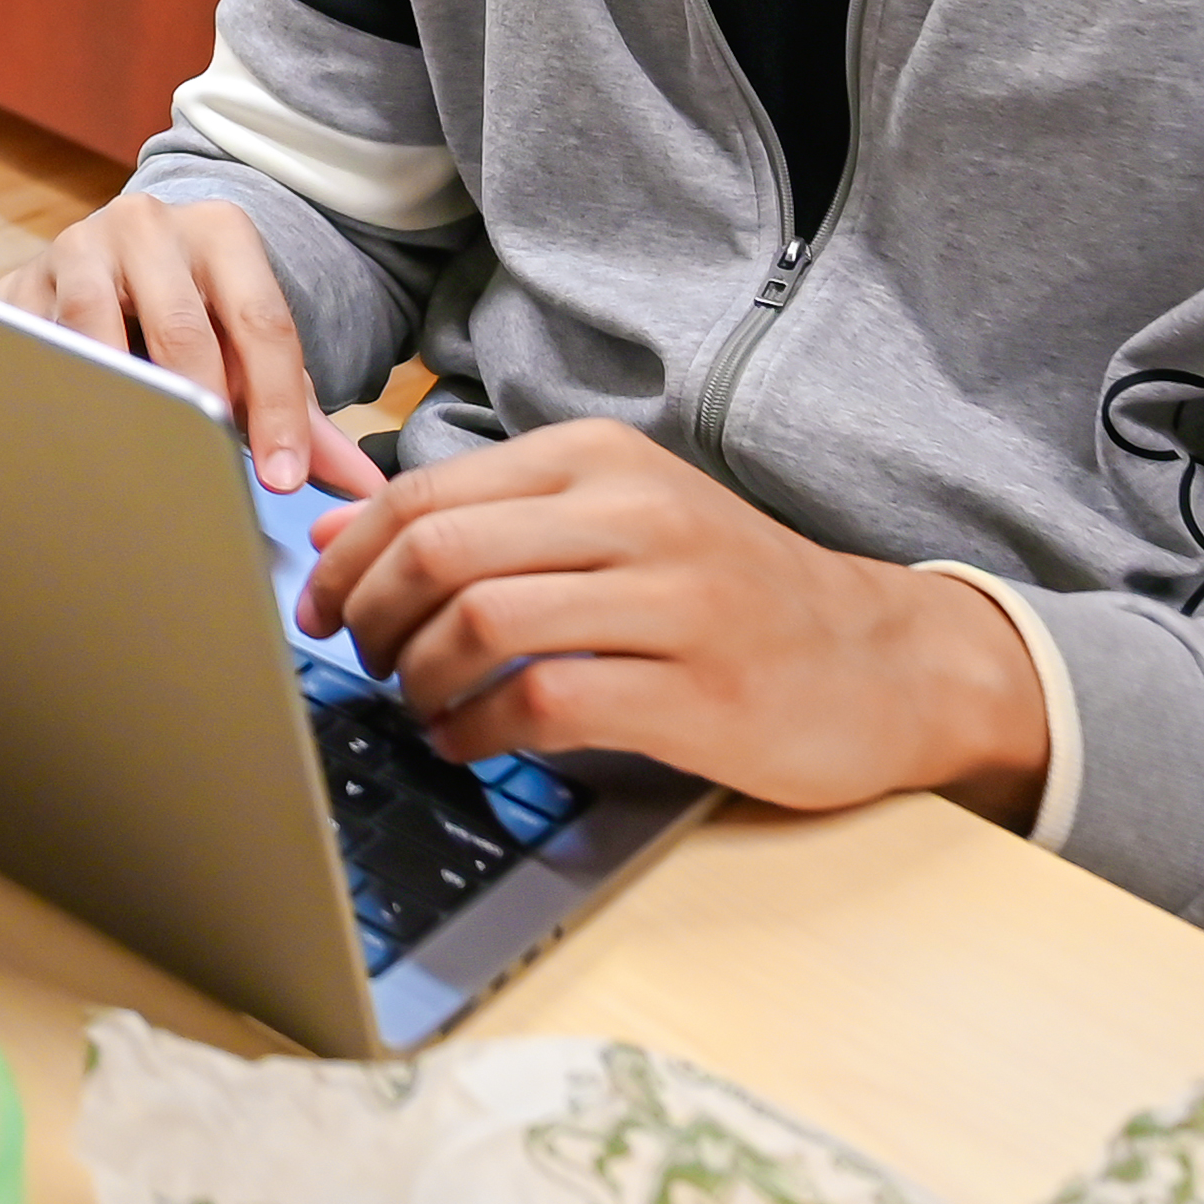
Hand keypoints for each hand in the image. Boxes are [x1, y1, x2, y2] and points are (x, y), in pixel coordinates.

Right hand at [0, 186, 374, 495]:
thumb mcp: (252, 347)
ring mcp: (75, 247)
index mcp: (221, 230)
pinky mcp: (17, 281)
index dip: (277, 407)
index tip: (283, 478)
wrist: (118, 259)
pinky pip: (34, 341)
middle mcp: (145, 224)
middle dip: (201, 407)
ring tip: (141, 451)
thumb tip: (363, 487)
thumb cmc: (199, 318)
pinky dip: (55, 389)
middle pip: (181, 326)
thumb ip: (302, 416)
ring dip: (120, 395)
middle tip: (213, 475)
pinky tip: (74, 433)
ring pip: (94, 326)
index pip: (260, 323)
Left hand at [292, 415, 1050, 822]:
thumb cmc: (735, 595)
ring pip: (482, 623)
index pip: (427, 492)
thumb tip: (334, 533)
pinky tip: (466, 743)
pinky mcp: (697, 693)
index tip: (317, 605)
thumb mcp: (616, 524)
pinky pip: (542, 706)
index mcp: (604, 459)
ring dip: (418, 677)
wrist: (886, 661)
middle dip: (367, 616)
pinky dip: (475, 731)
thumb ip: (484, 520)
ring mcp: (674, 601)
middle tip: (356, 660)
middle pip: (440, 552)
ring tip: (415, 704)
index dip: (347, 557)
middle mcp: (637, 514)